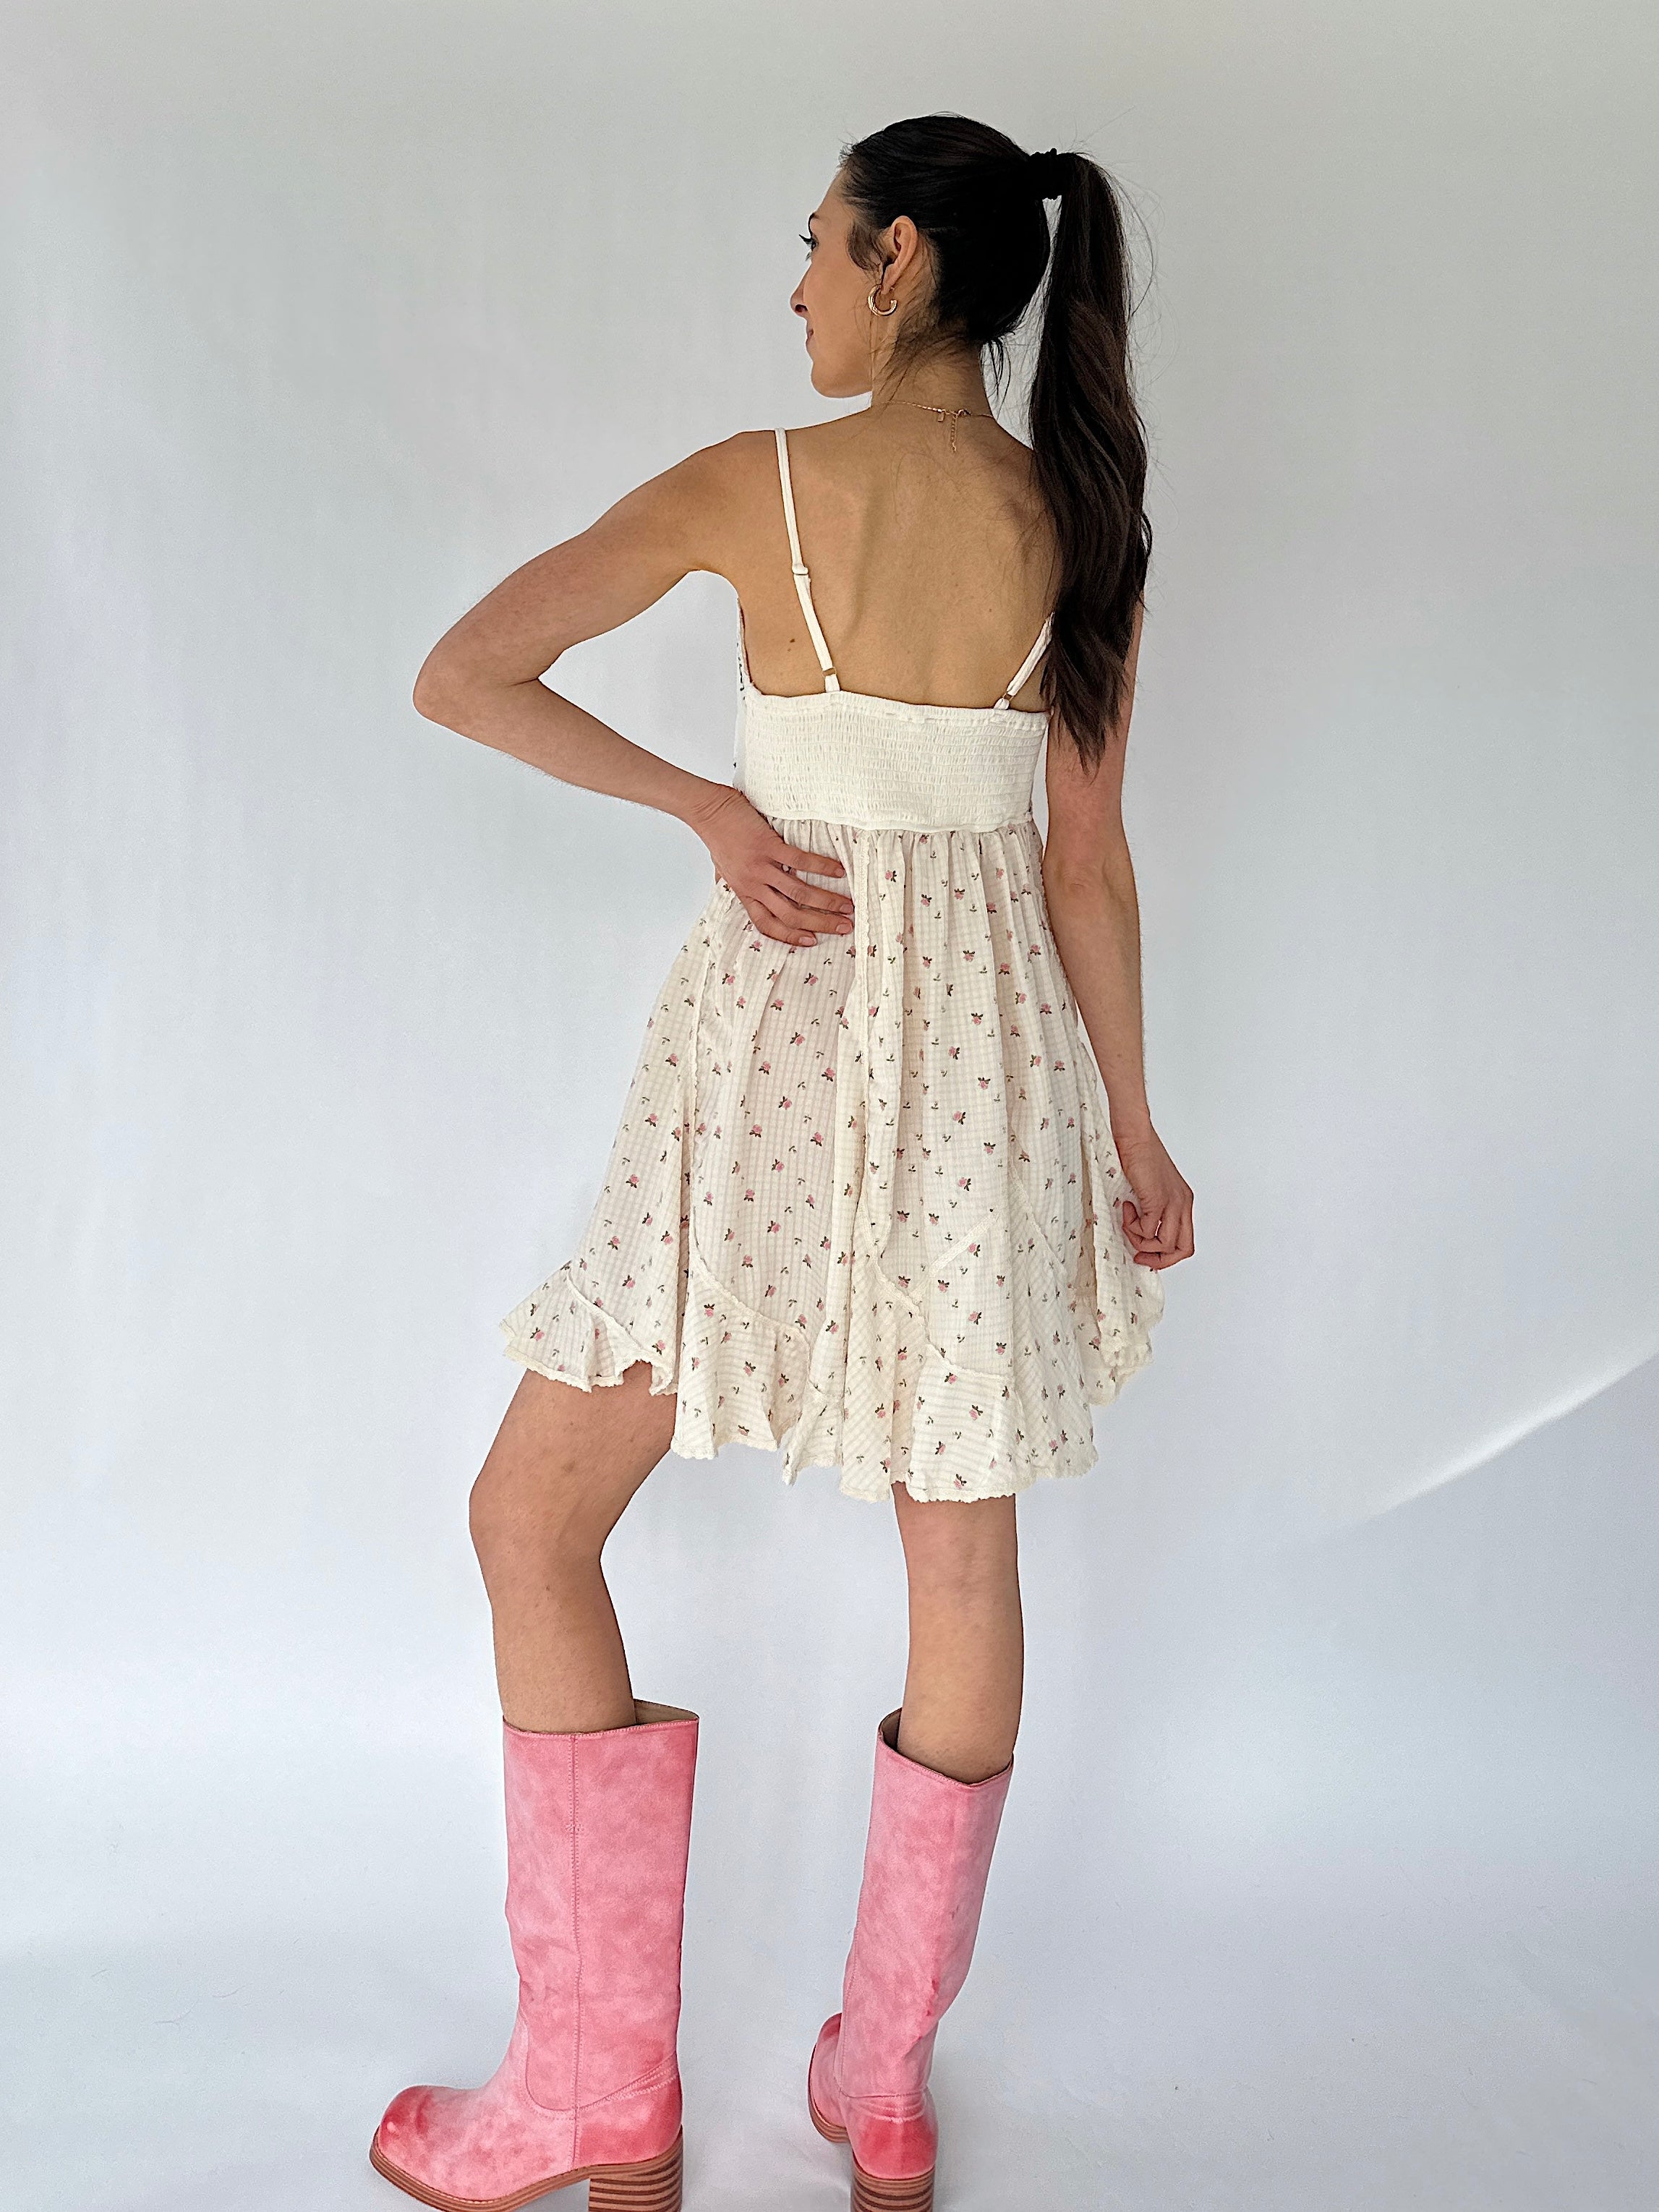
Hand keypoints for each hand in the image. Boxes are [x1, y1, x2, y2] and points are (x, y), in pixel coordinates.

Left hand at [688, 785, 854, 947]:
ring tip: (848, 905)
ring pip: (799, 893)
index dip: (791, 936)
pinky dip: (821, 867)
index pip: (768, 925)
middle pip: (790, 915)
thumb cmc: (717, 838)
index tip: (812, 941)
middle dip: (821, 924)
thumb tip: (741, 892)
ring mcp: (761, 867)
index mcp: (744, 893)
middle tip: (844, 927)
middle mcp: (753, 885)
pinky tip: (838, 872)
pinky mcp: (768, 846)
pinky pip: (800, 861)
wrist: (707, 812)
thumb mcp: (724, 870)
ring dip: (827, 901)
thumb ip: (736, 884)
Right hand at [1110, 1121, 1194, 1270]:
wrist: (1135, 1136)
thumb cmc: (1139, 1156)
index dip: (1168, 1254)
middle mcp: (1183, 1205)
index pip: (1186, 1242)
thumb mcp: (1152, 1188)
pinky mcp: (1158, 1200)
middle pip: (1183, 1249)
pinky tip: (1127, 1208)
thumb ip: (1152, 1209)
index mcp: (1184, 1202)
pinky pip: (1148, 1230)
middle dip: (1159, 1259)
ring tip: (1128, 1222)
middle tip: (1139, 1256)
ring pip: (1164, 1244)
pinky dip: (1133, 1226)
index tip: (1147, 1253)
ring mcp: (1173, 1203)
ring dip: (1140, 1240)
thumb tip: (1142, 1232)